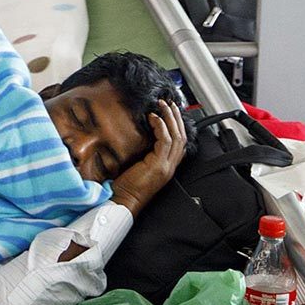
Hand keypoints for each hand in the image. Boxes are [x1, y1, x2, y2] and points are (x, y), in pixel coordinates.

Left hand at [109, 101, 188, 215]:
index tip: (170, 111)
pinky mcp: (158, 166)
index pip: (179, 142)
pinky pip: (165, 141)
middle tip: (170, 103)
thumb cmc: (125, 185)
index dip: (177, 125)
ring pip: (176, 137)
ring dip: (170, 118)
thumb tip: (138, 133)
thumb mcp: (137, 165)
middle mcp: (169, 166)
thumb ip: (143, 152)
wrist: (122, 201)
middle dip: (177, 118)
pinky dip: (161, 127)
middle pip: (182, 137)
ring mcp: (165, 166)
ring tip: (163, 105)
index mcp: (166, 166)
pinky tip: (154, 117)